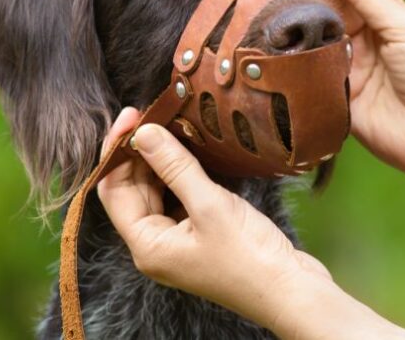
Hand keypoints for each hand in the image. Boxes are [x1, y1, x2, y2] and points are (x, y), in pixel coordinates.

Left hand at [97, 109, 404, 337]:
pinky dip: (181, 173)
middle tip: (153, 113)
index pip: (112, 190)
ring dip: (160, 160)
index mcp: (147, 245)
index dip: (117, 151)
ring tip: (172, 126)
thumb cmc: (250, 257)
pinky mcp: (199, 235)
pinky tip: (191, 151)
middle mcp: (155, 244)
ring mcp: (177, 241)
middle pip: (132, 189)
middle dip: (139, 152)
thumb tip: (142, 133)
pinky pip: (178, 197)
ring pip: (156, 191)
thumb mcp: (210, 204)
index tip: (132, 116)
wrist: (291, 291)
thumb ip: (174, 166)